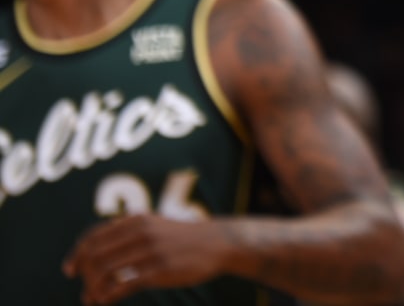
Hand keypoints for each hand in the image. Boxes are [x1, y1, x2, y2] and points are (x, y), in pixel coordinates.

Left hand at [63, 214, 229, 304]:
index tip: (70, 270)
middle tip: (85, 290)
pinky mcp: (160, 270)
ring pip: (105, 272)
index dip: (77, 255)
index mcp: (136, 220)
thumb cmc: (182, 238)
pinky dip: (107, 296)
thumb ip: (127, 232)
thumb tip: (94, 248)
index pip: (93, 237)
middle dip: (83, 275)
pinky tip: (106, 302)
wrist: (219, 243)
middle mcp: (140, 233)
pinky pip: (123, 285)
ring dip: (93, 289)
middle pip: (95, 256)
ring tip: (93, 299)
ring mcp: (150, 251)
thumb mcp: (155, 225)